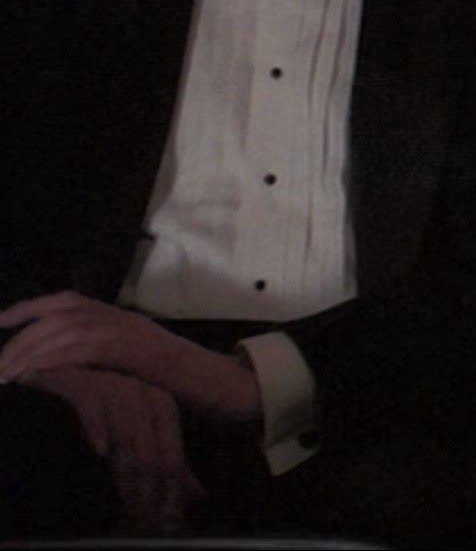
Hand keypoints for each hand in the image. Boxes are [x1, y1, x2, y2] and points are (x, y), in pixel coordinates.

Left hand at [0, 292, 261, 421]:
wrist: (235, 391)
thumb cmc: (193, 387)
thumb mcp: (142, 374)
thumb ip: (110, 366)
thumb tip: (69, 370)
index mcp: (128, 321)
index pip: (72, 302)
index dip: (33, 307)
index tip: (1, 321)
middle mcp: (129, 320)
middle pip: (64, 310)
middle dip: (23, 332)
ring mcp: (137, 333)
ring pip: (70, 328)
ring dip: (31, 349)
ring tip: (4, 373)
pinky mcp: (141, 353)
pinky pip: (88, 348)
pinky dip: (55, 357)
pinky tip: (33, 372)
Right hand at [24, 366, 204, 532]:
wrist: (68, 365)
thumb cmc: (105, 402)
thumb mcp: (137, 432)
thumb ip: (167, 462)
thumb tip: (197, 498)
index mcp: (163, 406)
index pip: (172, 458)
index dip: (171, 494)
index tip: (168, 523)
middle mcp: (145, 394)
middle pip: (152, 454)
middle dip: (150, 494)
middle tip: (147, 524)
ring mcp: (115, 385)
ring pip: (127, 439)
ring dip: (127, 478)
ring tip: (129, 505)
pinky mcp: (83, 380)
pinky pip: (92, 405)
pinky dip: (96, 427)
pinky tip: (100, 450)